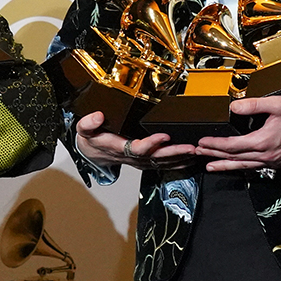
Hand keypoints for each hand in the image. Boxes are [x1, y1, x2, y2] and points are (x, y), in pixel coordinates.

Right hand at [75, 112, 196, 171]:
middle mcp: (132, 157)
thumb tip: (98, 116)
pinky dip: (178, 162)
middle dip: (174, 153)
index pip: (137, 148)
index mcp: (119, 148)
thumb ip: (88, 123)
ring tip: (196, 152)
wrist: (92, 153)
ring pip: (162, 162)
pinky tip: (190, 159)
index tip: (164, 135)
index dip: (151, 143)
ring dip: (180, 158)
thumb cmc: (92, 139)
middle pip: (156, 158)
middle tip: (190, 147)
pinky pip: (163, 165)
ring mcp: (140, 161)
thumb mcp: (84, 130)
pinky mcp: (145, 161)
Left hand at [196, 95, 280, 172]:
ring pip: (244, 166)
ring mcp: (274, 162)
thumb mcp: (277, 104)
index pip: (232, 146)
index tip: (202, 142)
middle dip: (214, 155)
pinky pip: (255, 167)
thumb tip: (233, 107)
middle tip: (198, 154)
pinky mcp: (279, 163)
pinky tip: (236, 166)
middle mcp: (267, 155)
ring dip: (225, 166)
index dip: (215, 145)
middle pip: (234, 158)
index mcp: (264, 141)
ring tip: (210, 167)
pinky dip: (242, 167)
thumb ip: (253, 105)